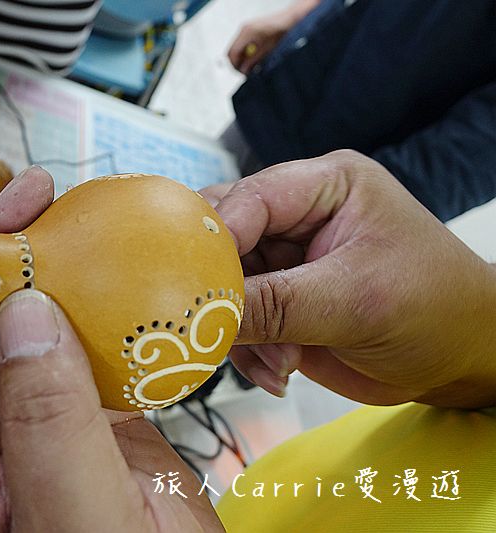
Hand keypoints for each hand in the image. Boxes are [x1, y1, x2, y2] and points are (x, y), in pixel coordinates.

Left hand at [0, 167, 221, 531]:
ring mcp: (36, 417)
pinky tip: (111, 272)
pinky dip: (88, 300)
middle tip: (20, 211)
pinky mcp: (89, 409)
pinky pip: (73, 339)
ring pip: (12, 324)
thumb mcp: (76, 516)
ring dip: (33, 271)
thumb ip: (48, 420)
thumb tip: (26, 315)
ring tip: (62, 222)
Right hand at [201, 151, 495, 407]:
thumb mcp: (357, 301)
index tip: (193, 283)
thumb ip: (276, 306)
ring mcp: (285, 260)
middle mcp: (297, 215)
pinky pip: (236, 319)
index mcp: (325, 185)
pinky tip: (280, 372)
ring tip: (279, 361)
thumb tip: (202, 314)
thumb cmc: (433, 309)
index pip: (249, 198)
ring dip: (240, 328)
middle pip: (224, 235)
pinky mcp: (279, 300)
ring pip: (223, 283)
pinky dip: (248, 351)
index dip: (216, 238)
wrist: (457, 360)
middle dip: (222, 285)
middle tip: (215, 321)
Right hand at [227, 0, 318, 73]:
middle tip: (246, 71)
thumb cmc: (281, 32)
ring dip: (242, 57)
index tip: (242, 73)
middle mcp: (244, 29)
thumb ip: (252, 61)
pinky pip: (243, 43)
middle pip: (232, 50)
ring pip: (237, 48)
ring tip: (252, 64)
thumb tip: (244, 71)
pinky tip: (255, 55)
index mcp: (247, 33)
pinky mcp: (250, 29)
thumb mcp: (266, 51)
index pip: (232, 53)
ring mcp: (246, 28)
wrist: (289, 20)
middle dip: (237, 62)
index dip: (235, 65)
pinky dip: (246, 51)